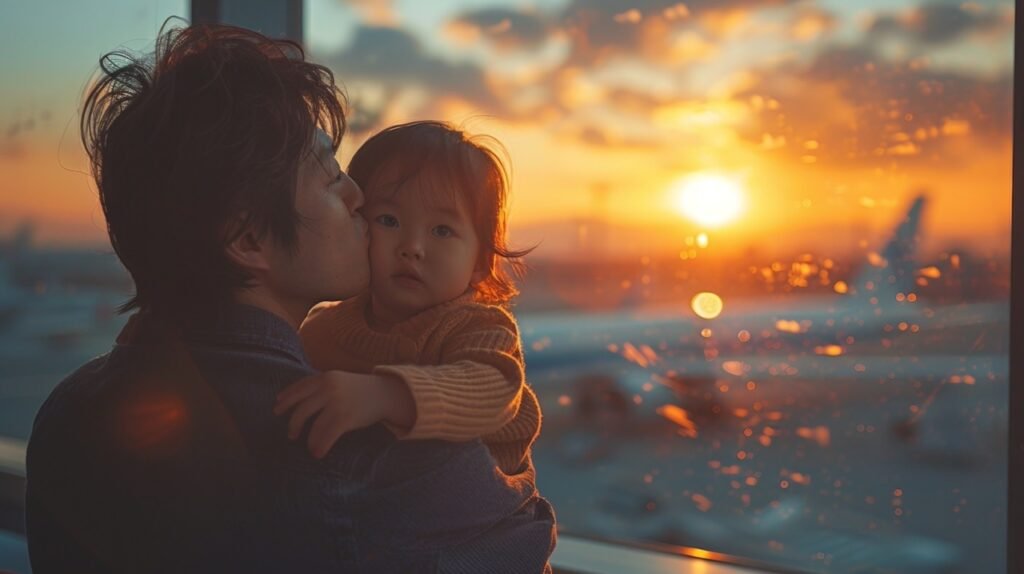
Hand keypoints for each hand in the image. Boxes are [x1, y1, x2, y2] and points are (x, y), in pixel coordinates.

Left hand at [274, 371, 388, 457]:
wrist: (385, 393)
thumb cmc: (359, 389)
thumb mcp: (338, 379)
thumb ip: (321, 386)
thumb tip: (297, 399)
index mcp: (325, 377)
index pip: (299, 388)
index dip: (286, 399)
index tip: (277, 408)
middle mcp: (328, 388)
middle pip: (301, 409)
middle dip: (293, 424)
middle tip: (291, 434)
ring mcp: (337, 403)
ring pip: (312, 425)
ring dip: (307, 439)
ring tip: (307, 446)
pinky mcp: (345, 417)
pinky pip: (326, 435)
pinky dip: (319, 446)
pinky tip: (317, 453)